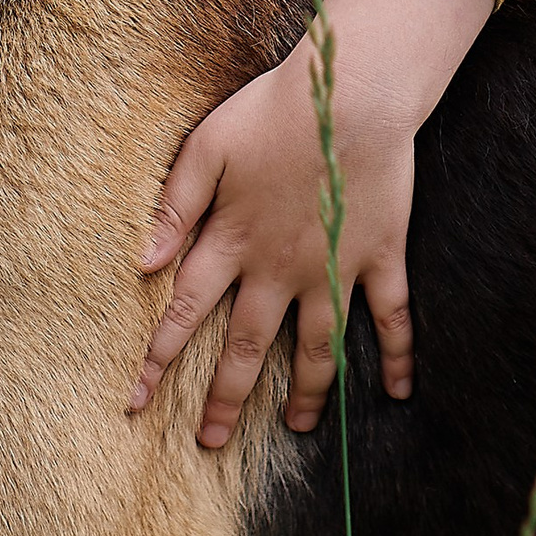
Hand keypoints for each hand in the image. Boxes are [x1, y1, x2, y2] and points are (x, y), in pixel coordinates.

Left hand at [132, 0, 494, 446]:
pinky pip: (392, 318)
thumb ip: (173, 207)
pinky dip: (399, 356)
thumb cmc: (272, 112)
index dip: (159, 358)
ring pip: (319, 347)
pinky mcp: (381, 256)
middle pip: (249, 346)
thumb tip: (141, 263)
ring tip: (298, 429)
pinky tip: (399, 392)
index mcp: (233, 242)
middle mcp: (281, 269)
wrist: (351, 93)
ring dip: (309, 393)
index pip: (186, 312)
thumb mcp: (205, 149)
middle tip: (210, 442)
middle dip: (227, 398)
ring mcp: (335, 269)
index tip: (135, 402)